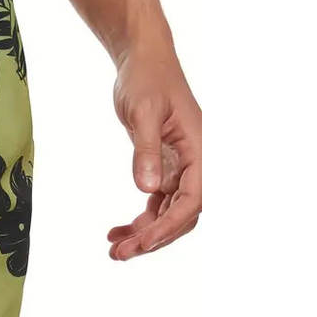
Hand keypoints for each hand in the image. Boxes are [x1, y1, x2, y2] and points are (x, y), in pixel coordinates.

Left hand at [108, 44, 201, 259]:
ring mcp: (182, 166)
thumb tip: (148, 190)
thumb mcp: (143, 113)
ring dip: (145, 233)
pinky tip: (116, 232)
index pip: (193, 200)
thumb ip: (145, 151)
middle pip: (182, 214)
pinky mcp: (165, 166)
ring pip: (169, 212)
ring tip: (115, 250)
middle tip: (120, 255)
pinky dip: (140, 219)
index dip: (169, 226)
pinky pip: (158, 202)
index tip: (142, 243)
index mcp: (202, 150)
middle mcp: (197, 162)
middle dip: (154, 238)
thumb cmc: (147, 79)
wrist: (143, 61)